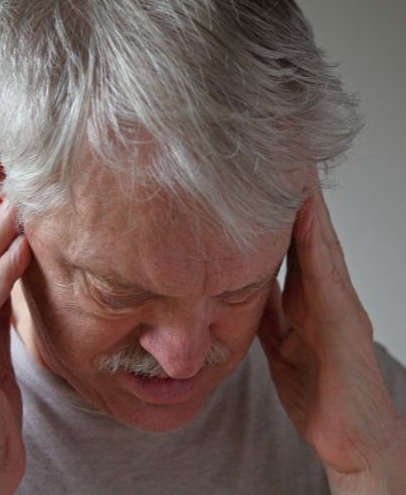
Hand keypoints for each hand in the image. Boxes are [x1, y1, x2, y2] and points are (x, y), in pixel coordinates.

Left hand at [257, 187, 405, 493]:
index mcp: (310, 302)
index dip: (279, 217)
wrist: (351, 440)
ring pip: (322, 246)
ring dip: (308, 209)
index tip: (262, 184)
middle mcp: (327, 297)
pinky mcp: (345, 324)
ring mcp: (339, 307)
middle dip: (296, 201)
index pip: (292, 249)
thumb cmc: (319, 394)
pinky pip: (327, 276)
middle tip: (284, 160)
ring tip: (296, 171)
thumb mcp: (281, 347)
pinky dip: (316, 243)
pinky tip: (306, 217)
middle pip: (309, 238)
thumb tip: (248, 292)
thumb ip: (270, 317)